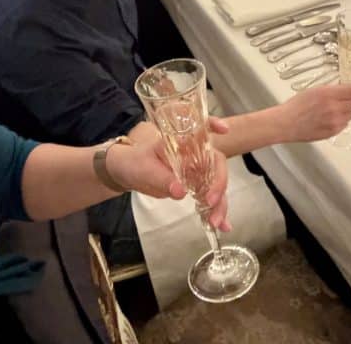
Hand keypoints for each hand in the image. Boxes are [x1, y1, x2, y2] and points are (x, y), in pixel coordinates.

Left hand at [107, 118, 231, 230]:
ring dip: (220, 203)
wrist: (127, 174)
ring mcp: (196, 172)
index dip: (213, 125)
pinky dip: (216, 212)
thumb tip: (181, 191)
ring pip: (216, 185)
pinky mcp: (195, 187)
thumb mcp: (145, 169)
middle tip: (211, 201)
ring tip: (217, 222)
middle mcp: (194, 155)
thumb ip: (162, 178)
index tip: (224, 130)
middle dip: (219, 183)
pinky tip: (222, 226)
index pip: (201, 129)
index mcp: (181, 143)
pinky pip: (210, 199)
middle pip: (216, 164)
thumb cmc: (135, 163)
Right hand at [281, 82, 350, 140]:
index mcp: (328, 94)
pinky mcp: (333, 132)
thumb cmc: (296, 107)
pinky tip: (330, 118)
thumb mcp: (313, 90)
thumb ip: (331, 90)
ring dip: (346, 110)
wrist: (286, 123)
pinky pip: (345, 124)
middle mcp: (334, 108)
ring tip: (334, 109)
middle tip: (349, 97)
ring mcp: (335, 121)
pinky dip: (341, 120)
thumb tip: (344, 88)